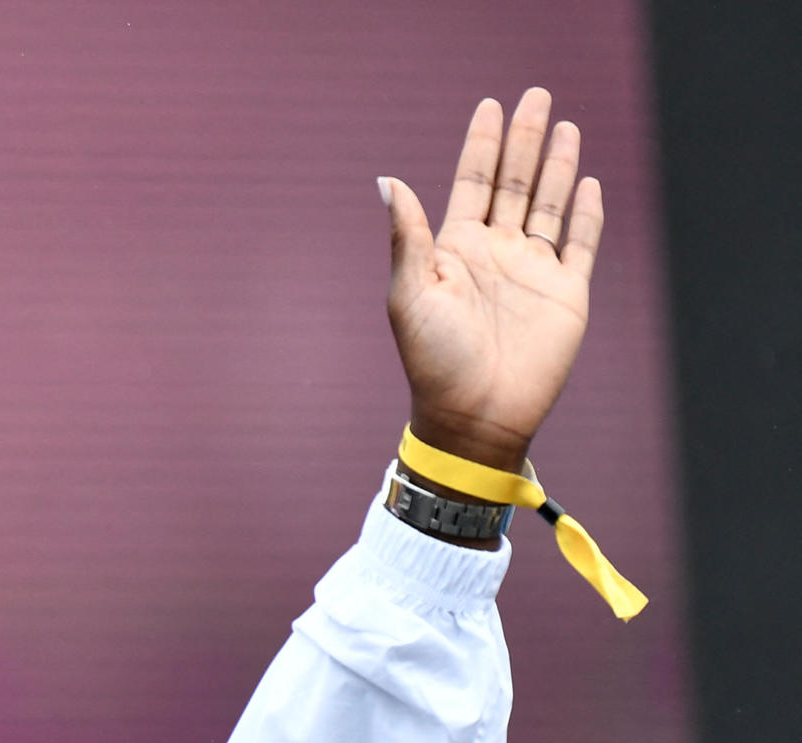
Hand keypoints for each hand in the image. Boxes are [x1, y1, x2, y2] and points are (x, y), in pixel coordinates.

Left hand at [383, 89, 605, 473]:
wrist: (475, 415)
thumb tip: (386, 180)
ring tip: (563, 125)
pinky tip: (586, 182)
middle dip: (524, 140)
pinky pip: (580, 243)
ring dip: (556, 165)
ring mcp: (532, 271)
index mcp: (455, 250)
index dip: (482, 145)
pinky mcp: (566, 293)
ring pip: (548, 204)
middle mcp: (495, 254)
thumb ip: (407, 235)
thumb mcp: (410, 294)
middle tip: (535, 95)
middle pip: (514, 183)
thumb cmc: (433, 360)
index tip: (490, 105)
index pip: (472, 183)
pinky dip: (586, 213)